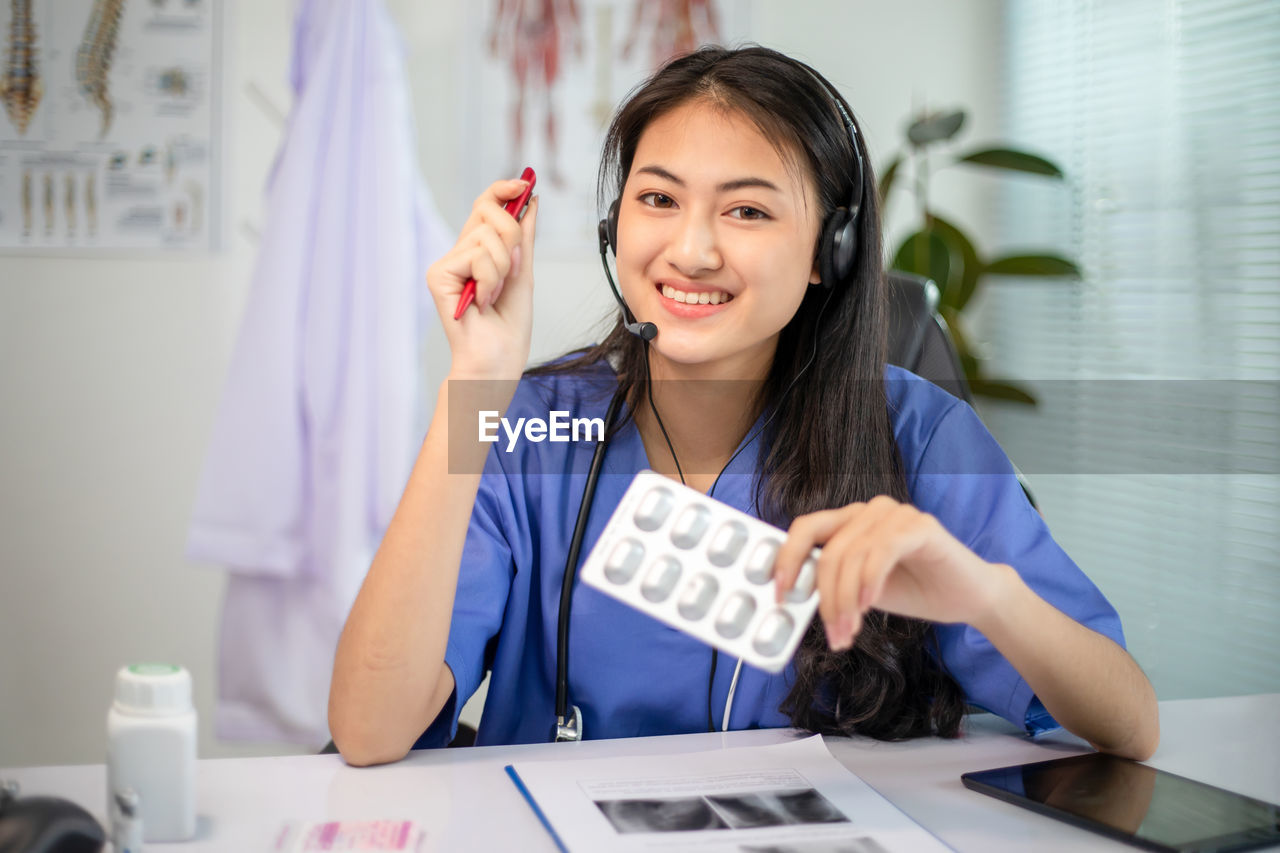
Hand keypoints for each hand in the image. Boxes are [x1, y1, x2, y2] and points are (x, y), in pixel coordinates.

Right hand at [426, 179, 538, 379]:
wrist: (497, 359)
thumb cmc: (509, 324)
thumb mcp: (523, 272)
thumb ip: (524, 236)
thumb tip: (531, 200)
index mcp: (477, 250)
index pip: (485, 204)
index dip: (503, 189)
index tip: (524, 184)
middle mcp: (459, 252)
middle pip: (487, 210)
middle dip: (512, 235)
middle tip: (513, 268)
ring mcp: (446, 263)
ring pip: (486, 235)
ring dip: (503, 267)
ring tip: (495, 294)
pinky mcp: (438, 274)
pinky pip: (477, 255)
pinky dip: (491, 279)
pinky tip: (482, 301)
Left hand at [772, 495, 1010, 650]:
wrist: (968, 597)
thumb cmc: (915, 591)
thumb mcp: (860, 591)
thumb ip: (832, 586)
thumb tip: (794, 598)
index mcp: (849, 521)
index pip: (805, 530)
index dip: (787, 560)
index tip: (781, 594)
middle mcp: (868, 510)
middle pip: (827, 550)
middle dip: (825, 599)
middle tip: (832, 633)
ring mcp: (894, 513)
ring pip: (850, 556)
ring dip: (846, 601)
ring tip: (850, 632)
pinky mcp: (919, 525)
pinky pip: (881, 552)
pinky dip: (869, 582)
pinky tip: (869, 607)